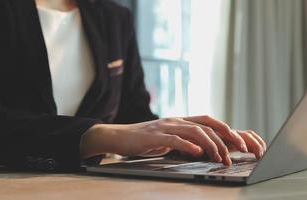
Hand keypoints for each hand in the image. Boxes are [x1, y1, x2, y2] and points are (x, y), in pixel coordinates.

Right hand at [80, 116, 265, 165]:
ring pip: (195, 131)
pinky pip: (175, 139)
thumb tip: (202, 149)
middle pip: (207, 126)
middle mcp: (176, 120)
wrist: (120, 135)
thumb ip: (184, 140)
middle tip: (235, 154)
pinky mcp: (155, 136)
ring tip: (219, 159)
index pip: (209, 121)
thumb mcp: (168, 138)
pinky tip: (197, 153)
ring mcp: (166, 126)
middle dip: (225, 139)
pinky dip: (188, 145)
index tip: (240, 143)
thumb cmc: (144, 139)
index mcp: (180, 120)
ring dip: (211, 145)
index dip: (226, 130)